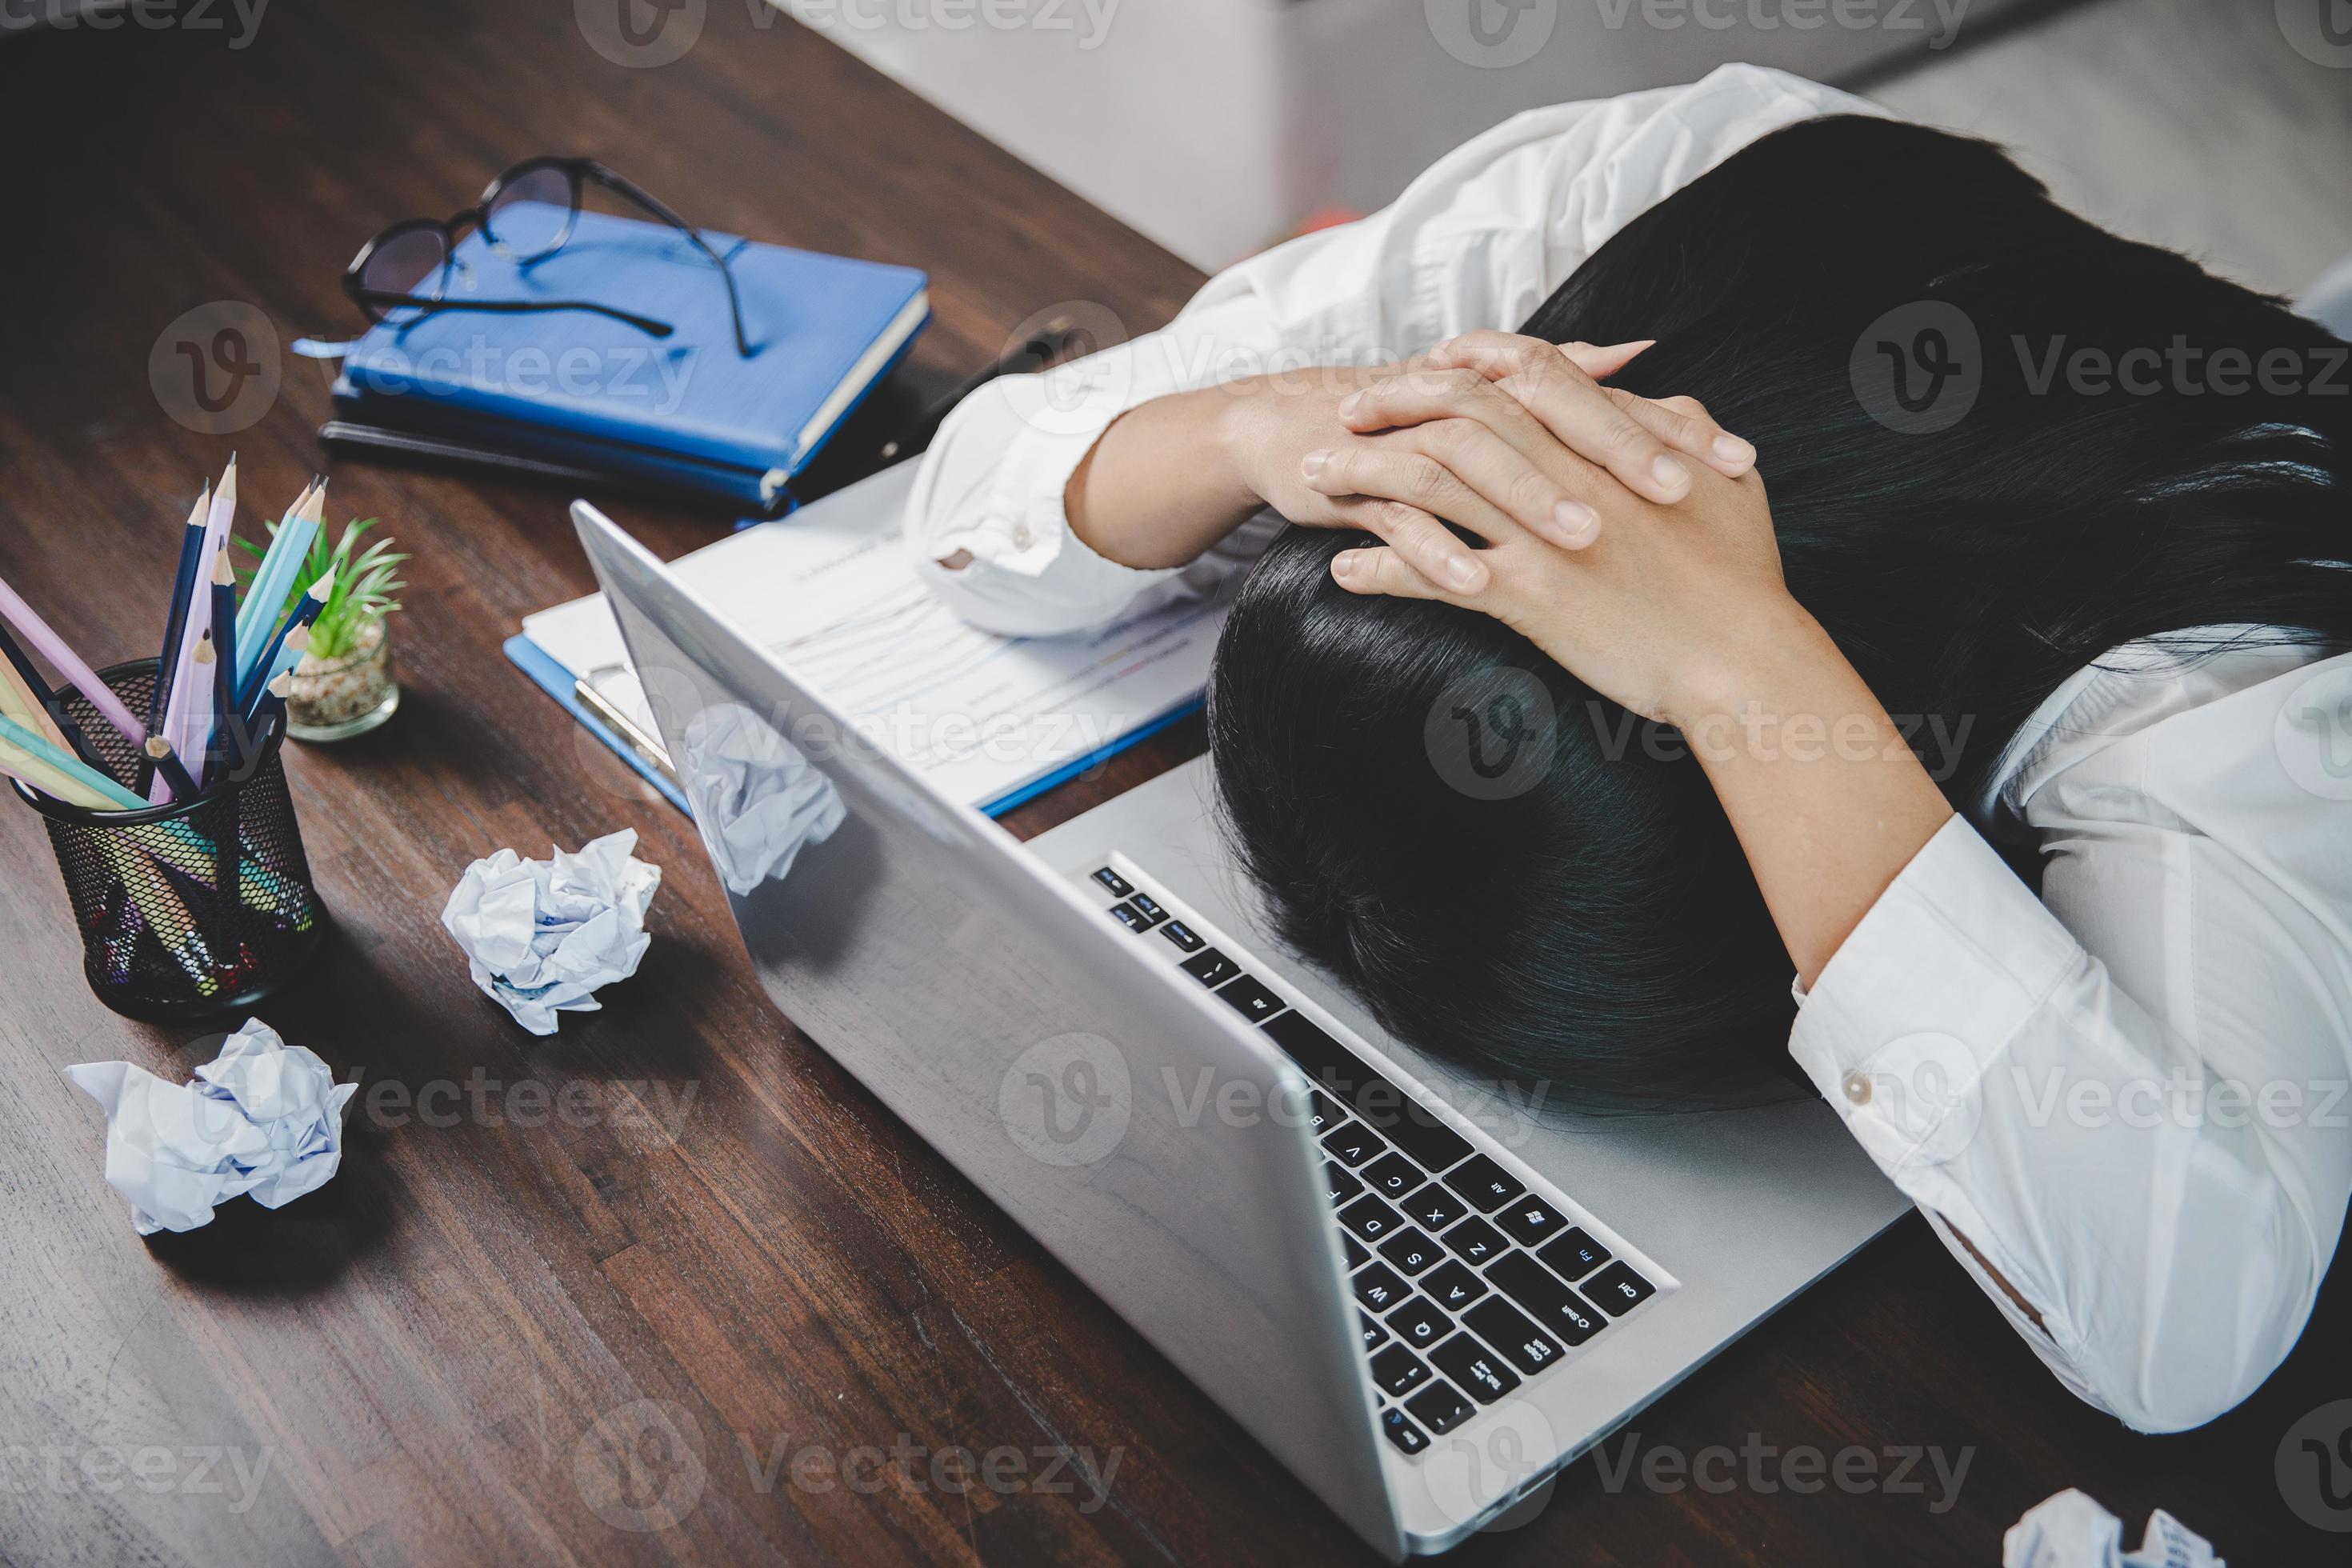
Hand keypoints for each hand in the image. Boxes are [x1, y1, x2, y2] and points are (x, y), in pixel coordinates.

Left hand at [1298, 330, 1796, 724]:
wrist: (1745, 659)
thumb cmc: (1742, 576)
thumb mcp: (1727, 479)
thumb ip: (1683, 429)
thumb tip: (1663, 403)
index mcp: (1612, 439)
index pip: (1523, 372)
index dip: (1463, 364)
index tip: (1419, 368)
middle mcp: (1569, 474)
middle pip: (1460, 413)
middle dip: (1393, 406)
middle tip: (1344, 414)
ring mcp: (1543, 532)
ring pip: (1431, 482)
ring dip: (1365, 477)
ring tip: (1317, 481)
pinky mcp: (1529, 593)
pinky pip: (1433, 574)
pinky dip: (1381, 569)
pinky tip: (1343, 573)